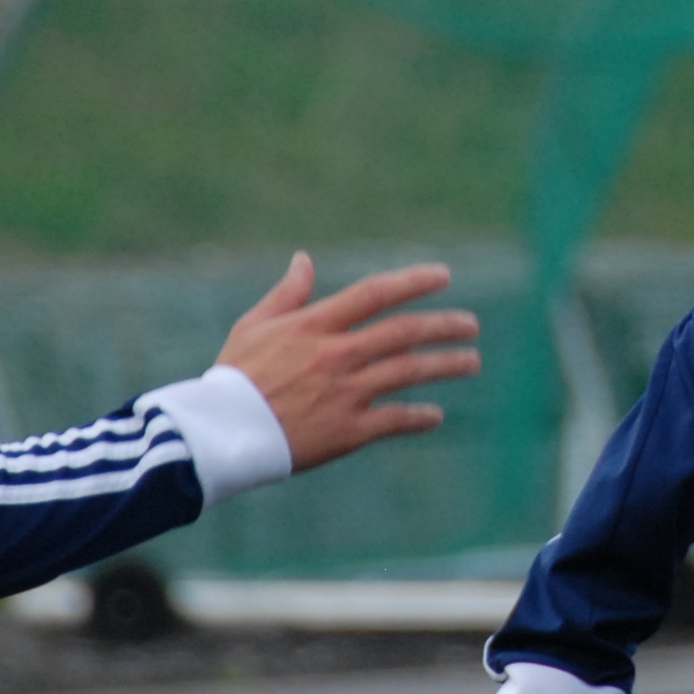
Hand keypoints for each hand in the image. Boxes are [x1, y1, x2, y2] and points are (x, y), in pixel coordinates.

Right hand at [212, 254, 478, 468]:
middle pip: (404, 332)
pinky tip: (436, 415)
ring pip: (410, 372)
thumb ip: (287, 294)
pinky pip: (395, 420)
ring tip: (471, 362)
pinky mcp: (348, 431)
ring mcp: (346, 393)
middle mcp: (337, 354)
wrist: (221, 434)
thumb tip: (304, 259)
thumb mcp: (255, 326)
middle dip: (444, 326)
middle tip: (471, 326)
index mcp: (315, 325)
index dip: (413, 281)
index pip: (375, 293)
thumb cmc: (234, 377)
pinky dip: (420, 417)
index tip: (443, 276)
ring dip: (446, 365)